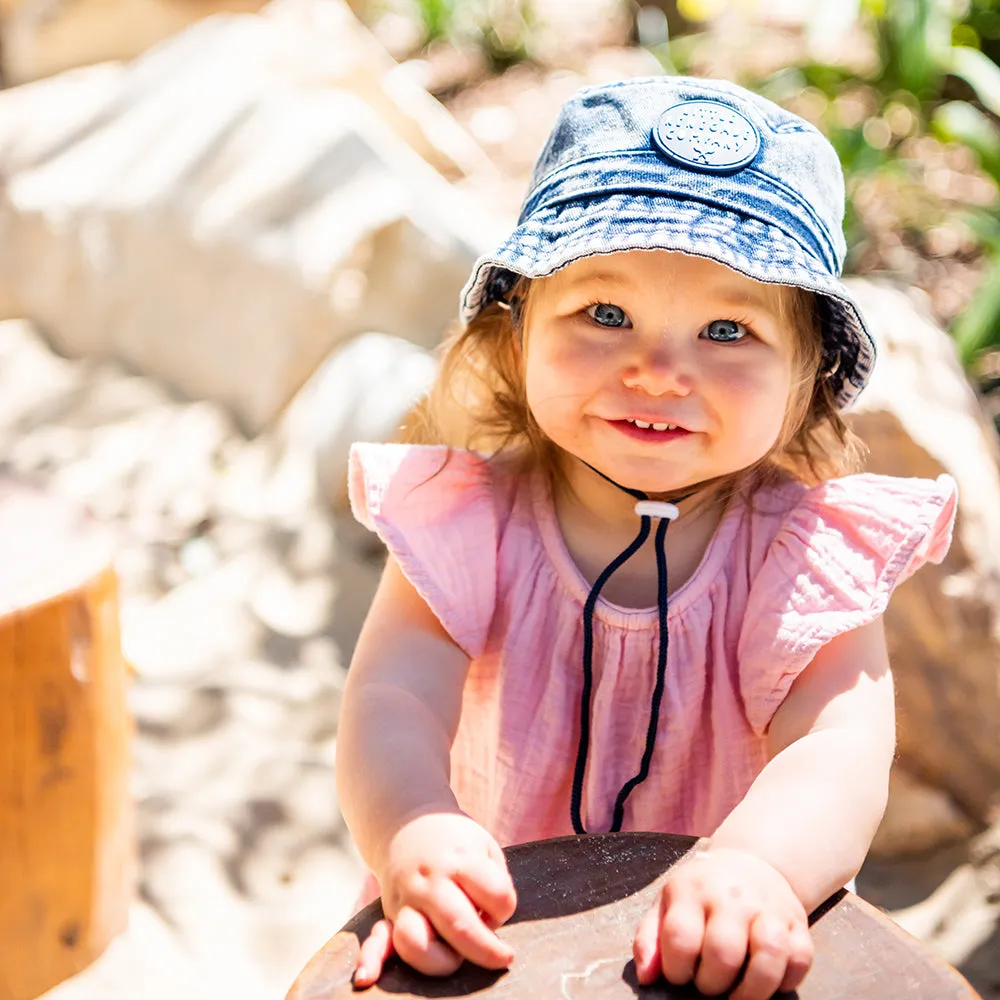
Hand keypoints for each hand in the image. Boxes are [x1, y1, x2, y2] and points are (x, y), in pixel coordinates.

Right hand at [353, 812, 517, 987]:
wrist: (406, 822)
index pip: (496, 895)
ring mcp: (406, 899)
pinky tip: (367, 979)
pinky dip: (370, 961)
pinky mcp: (389, 914)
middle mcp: (430, 881)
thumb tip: (488, 927)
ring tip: (455, 957)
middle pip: (459, 925)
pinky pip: (376, 940)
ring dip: (440, 961)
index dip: (504, 907)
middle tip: (502, 957)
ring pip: (415, 941)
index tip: (499, 905)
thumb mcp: (484, 848)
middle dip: (486, 950)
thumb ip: (494, 884)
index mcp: (460, 860)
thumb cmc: (455, 843)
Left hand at [632, 847, 812, 999]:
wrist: (751, 863)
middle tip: (709, 985)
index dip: (677, 970)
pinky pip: (800, 961)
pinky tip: (766, 981)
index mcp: (693, 890)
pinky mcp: (797, 922)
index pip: (680, 939)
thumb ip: (649, 940)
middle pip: (724, 953)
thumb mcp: (667, 904)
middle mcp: (732, 896)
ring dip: (751, 991)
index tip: (680, 974)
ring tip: (737, 995)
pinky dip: (785, 982)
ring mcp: (768, 907)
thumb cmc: (701, 893)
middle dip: (712, 985)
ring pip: (769, 956)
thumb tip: (647, 977)